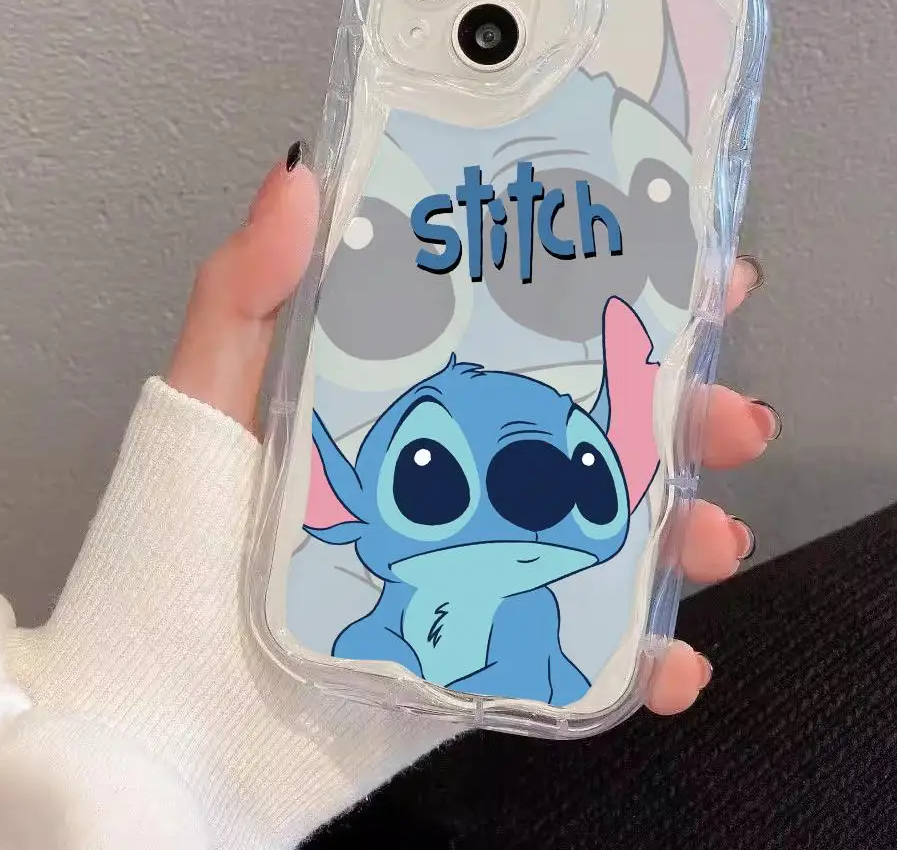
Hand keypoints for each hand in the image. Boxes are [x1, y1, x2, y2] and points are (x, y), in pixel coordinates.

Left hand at [168, 144, 777, 718]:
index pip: (529, 323)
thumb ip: (244, 292)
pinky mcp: (486, 646)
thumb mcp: (208, 398)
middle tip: (732, 412)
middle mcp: (460, 466)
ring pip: (612, 529)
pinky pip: (584, 649)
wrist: (164, 719)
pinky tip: (671, 662)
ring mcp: (481, 558)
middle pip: (595, 424)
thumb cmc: (175, 545)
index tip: (695, 264)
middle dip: (682, 413)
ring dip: (685, 529)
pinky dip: (643, 660)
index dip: (618, 290)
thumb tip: (300, 177)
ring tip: (716, 537)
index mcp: (410, 389)